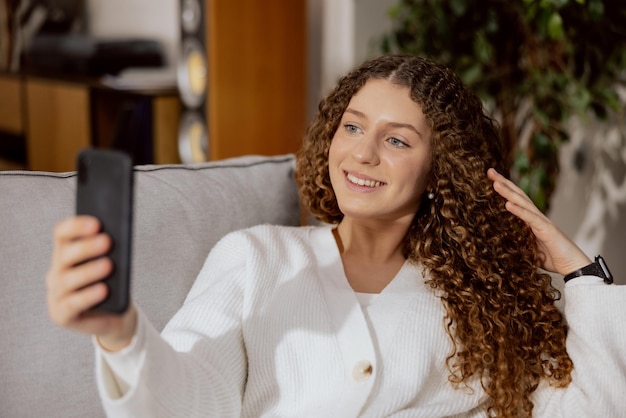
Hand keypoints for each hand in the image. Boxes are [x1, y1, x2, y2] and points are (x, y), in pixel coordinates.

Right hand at [46, 216, 135, 351]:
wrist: (115, 314)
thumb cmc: (113, 282)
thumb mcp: (114, 263)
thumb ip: (110, 249)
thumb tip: (117, 235)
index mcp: (65, 253)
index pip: (62, 234)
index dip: (76, 226)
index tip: (97, 223)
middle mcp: (56, 271)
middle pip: (64, 255)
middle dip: (86, 247)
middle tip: (107, 241)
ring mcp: (56, 294)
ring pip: (68, 280)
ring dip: (89, 271)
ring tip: (108, 265)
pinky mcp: (61, 314)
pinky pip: (73, 304)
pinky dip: (89, 296)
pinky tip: (104, 289)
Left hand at [488, 168, 590, 275]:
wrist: (574, 267)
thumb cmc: (554, 259)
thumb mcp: (530, 250)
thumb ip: (519, 244)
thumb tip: (503, 247)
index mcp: (532, 220)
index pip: (516, 200)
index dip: (505, 189)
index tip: (491, 179)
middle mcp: (537, 217)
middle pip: (518, 196)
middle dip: (504, 183)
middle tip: (490, 171)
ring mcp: (542, 222)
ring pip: (523, 203)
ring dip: (509, 192)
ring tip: (496, 183)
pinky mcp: (547, 230)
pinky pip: (531, 218)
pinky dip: (519, 210)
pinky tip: (508, 204)